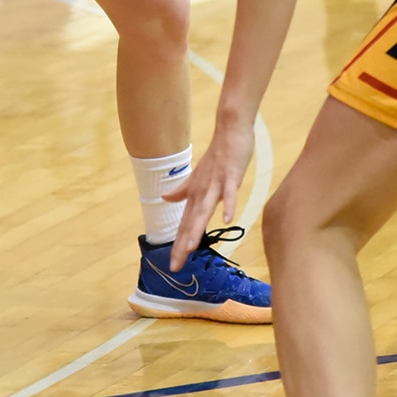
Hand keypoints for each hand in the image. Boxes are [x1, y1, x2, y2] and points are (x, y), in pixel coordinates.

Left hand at [166, 123, 253, 270]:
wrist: (230, 130)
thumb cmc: (218, 155)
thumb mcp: (198, 176)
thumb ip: (183, 189)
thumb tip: (165, 196)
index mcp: (196, 194)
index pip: (184, 224)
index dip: (178, 244)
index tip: (174, 264)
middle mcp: (202, 191)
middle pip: (190, 222)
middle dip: (183, 245)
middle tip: (176, 266)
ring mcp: (216, 184)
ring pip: (205, 210)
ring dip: (197, 229)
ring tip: (190, 248)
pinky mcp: (231, 175)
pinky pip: (230, 193)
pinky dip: (228, 205)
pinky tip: (227, 219)